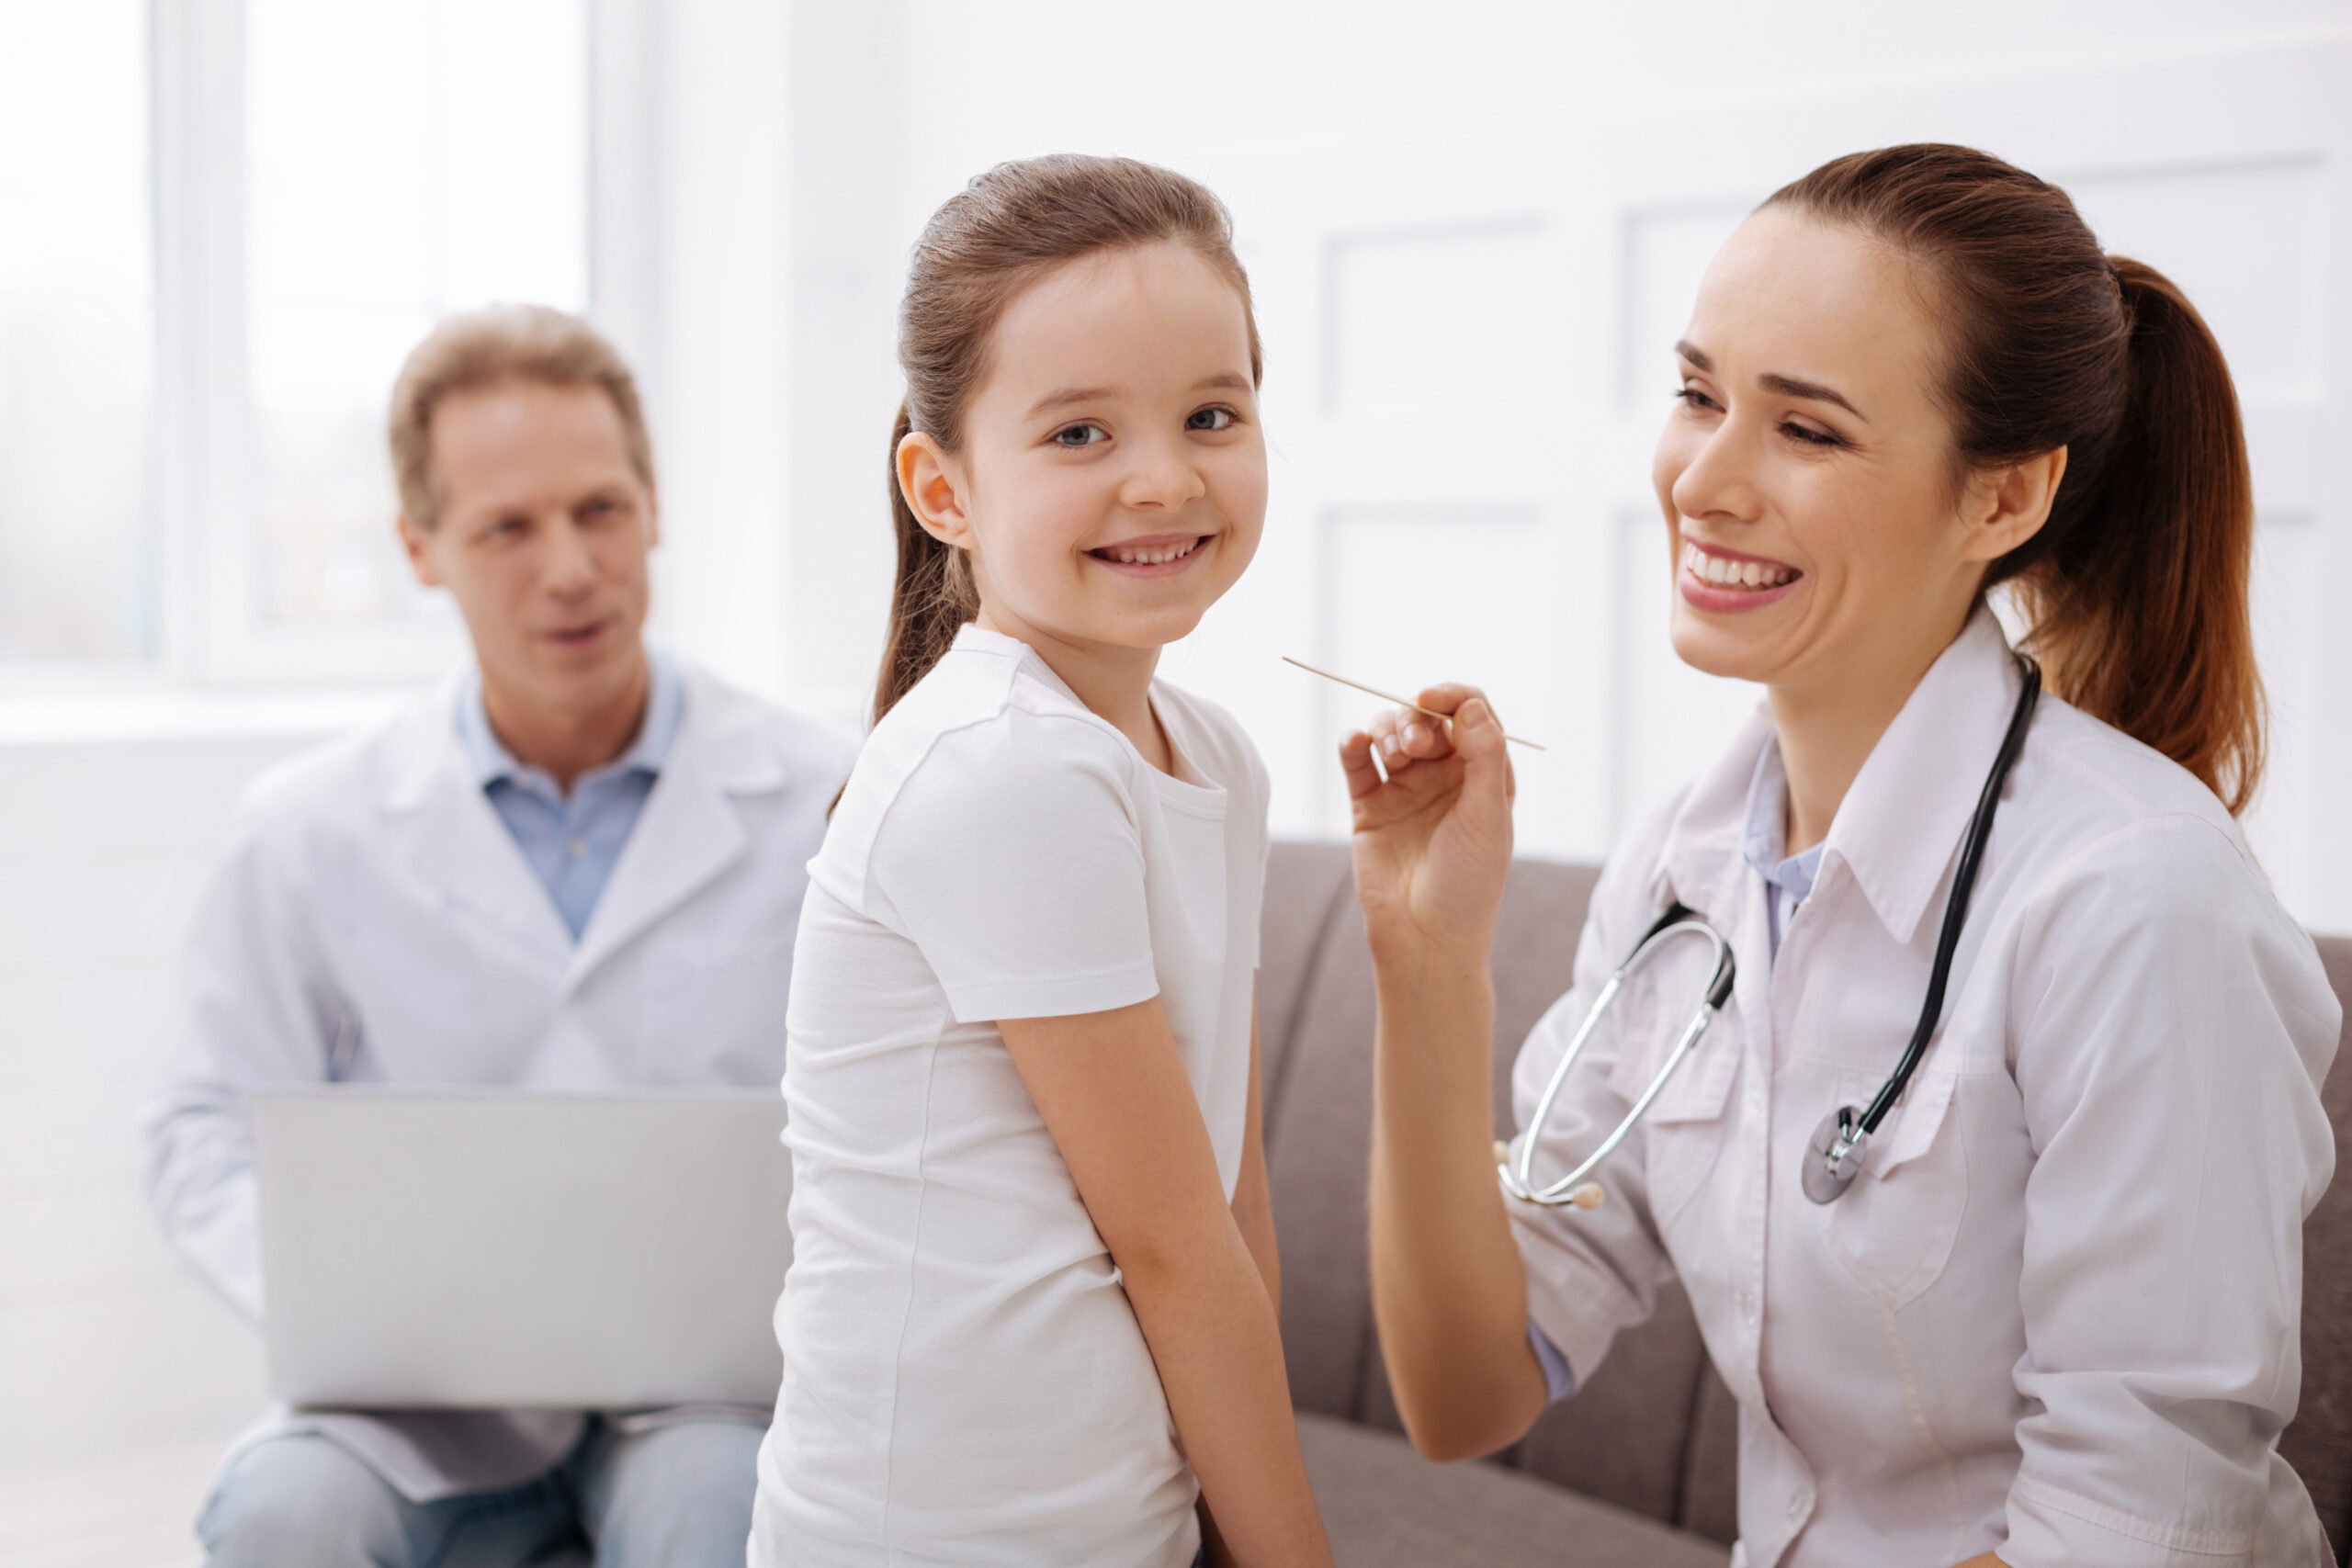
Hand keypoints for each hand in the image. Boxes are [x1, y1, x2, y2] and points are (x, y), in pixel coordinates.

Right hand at [1339, 684, 1514, 969]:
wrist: (1425, 940)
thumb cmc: (1468, 885)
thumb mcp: (1488, 817)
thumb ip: (1484, 757)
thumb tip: (1471, 706)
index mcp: (1483, 776)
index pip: (1471, 716)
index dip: (1453, 697)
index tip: (1432, 699)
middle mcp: (1445, 778)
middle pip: (1427, 719)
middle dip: (1417, 719)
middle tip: (1415, 746)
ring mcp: (1405, 790)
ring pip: (1391, 733)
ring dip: (1388, 727)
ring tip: (1394, 752)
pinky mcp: (1369, 806)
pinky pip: (1357, 761)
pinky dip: (1354, 742)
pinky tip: (1356, 742)